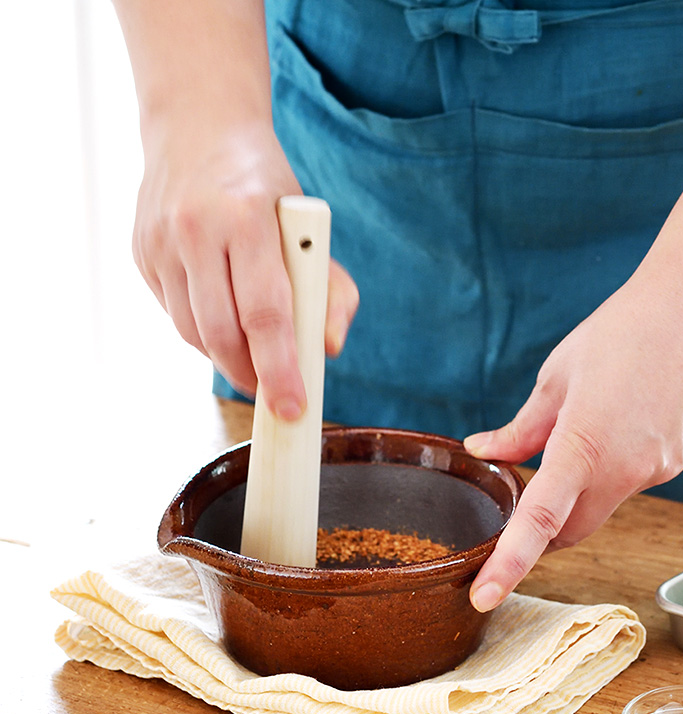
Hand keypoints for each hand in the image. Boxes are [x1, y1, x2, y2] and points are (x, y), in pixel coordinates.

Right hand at [133, 113, 358, 416]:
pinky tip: (219, 317)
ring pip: (192, 332)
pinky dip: (201, 330)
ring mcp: (159, 241)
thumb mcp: (308, 223)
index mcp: (247, 216)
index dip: (279, 369)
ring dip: (224, 357)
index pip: (265, 313)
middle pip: (222, 333)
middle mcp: (195, 228)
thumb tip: (328, 347)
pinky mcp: (140, 253)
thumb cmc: (263, 182)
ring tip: (249, 355)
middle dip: (250, 375)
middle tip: (272, 392)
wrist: (197, 125)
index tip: (292, 407)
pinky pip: (174, 314)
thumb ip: (329, 287)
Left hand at [464, 277, 682, 611]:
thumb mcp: (556, 377)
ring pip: (603, 506)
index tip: (485, 596)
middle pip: (571, 531)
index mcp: (585, 444)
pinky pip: (632, 482)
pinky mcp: (677, 462)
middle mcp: (626, 469)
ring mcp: (658, 470)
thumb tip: (485, 452)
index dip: (509, 563)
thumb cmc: (620, 333)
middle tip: (522, 496)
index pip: (540, 520)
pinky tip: (618, 425)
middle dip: (543, 530)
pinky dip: (611, 470)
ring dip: (579, 492)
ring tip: (582, 431)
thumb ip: (521, 428)